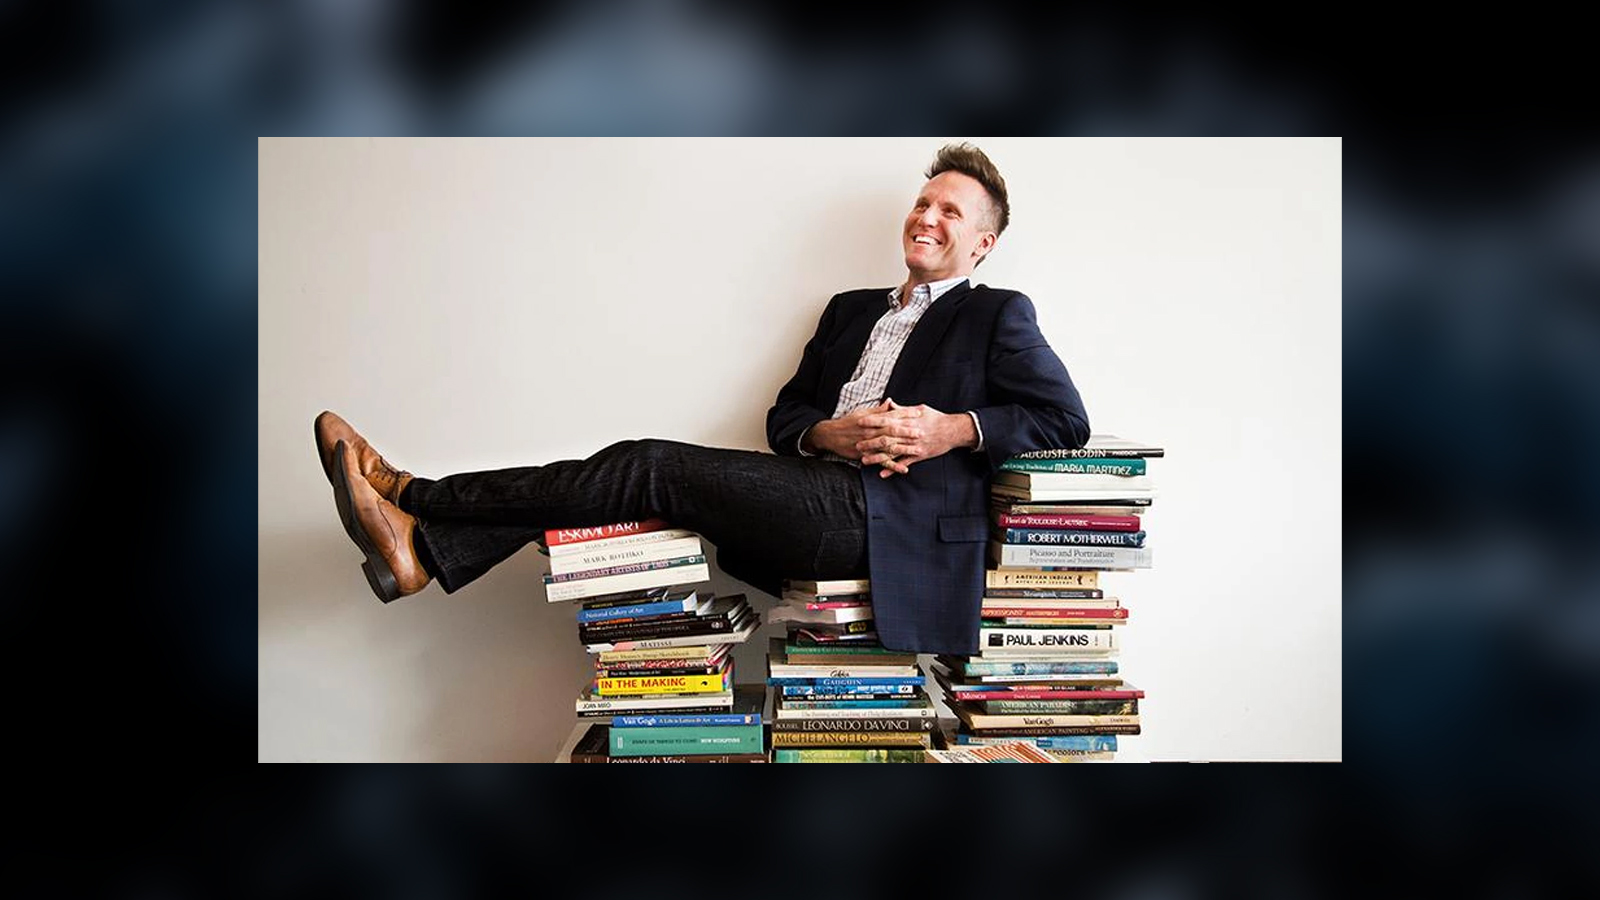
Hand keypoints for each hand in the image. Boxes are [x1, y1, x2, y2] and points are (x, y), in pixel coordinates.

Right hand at [804, 399, 923, 459]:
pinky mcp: (867, 455)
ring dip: (904, 448)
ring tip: (918, 450)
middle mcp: (872, 431)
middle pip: (892, 430)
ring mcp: (870, 444)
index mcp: (873, 419)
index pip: (892, 415)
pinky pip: (882, 462)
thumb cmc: (848, 422)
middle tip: (922, 431)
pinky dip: (893, 466)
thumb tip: (890, 401)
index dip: (906, 413)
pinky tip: (904, 469)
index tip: (919, 412)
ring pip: (889, 446)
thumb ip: (878, 410)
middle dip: (908, 431)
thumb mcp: (863, 413)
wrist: (831, 435)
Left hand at [857, 400, 977, 476]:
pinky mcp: (918, 456)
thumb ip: (903, 409)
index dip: (873, 421)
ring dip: (877, 457)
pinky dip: (893, 469)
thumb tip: (890, 404)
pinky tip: (882, 473)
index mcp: (908, 420)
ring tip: (864, 460)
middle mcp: (909, 433)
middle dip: (870, 441)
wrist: (953, 431)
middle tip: (857, 444)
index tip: (860, 422)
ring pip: (892, 452)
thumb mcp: (920, 409)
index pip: (887, 420)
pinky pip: (903, 463)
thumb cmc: (937, 418)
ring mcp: (913, 446)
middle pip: (886, 437)